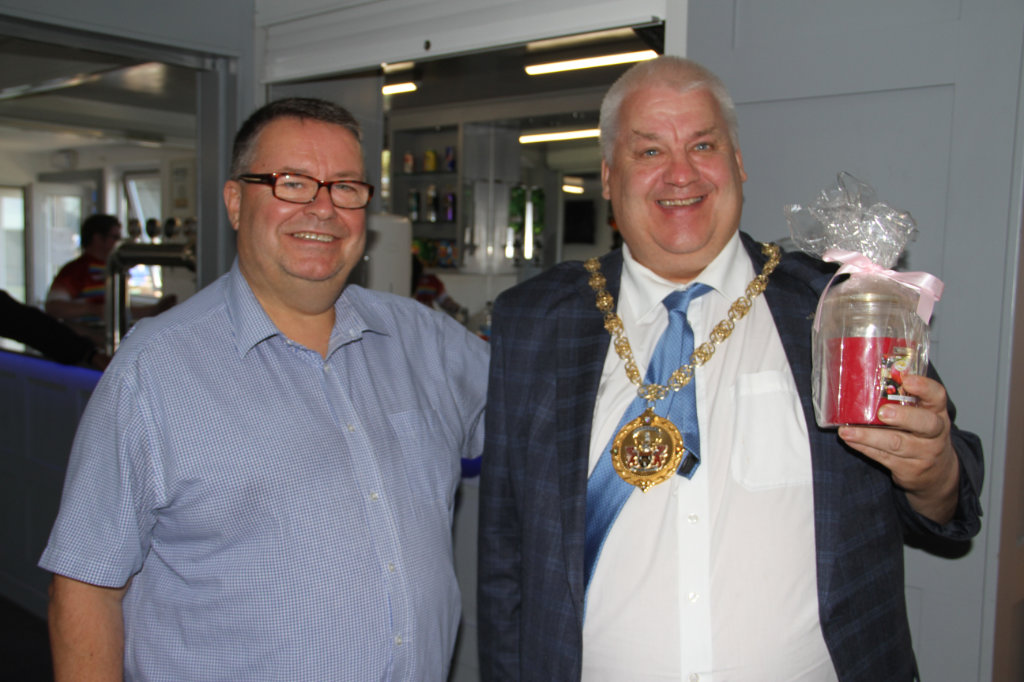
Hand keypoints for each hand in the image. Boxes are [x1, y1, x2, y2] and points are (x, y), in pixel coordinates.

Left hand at [837, 374, 959, 523]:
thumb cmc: (921, 434)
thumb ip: (903, 399)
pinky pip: (884, 457)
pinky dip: (865, 448)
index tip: (908, 380)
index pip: (937, 396)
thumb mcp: (921, 414)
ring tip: (847, 431)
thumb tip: (866, 378)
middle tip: (883, 413)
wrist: (937, 474)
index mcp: (937, 412)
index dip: (925, 388)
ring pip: (897, 444)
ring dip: (868, 436)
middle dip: (903, 417)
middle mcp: (935, 433)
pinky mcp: (908, 469)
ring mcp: (923, 453)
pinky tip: (851, 440)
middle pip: (925, 424)